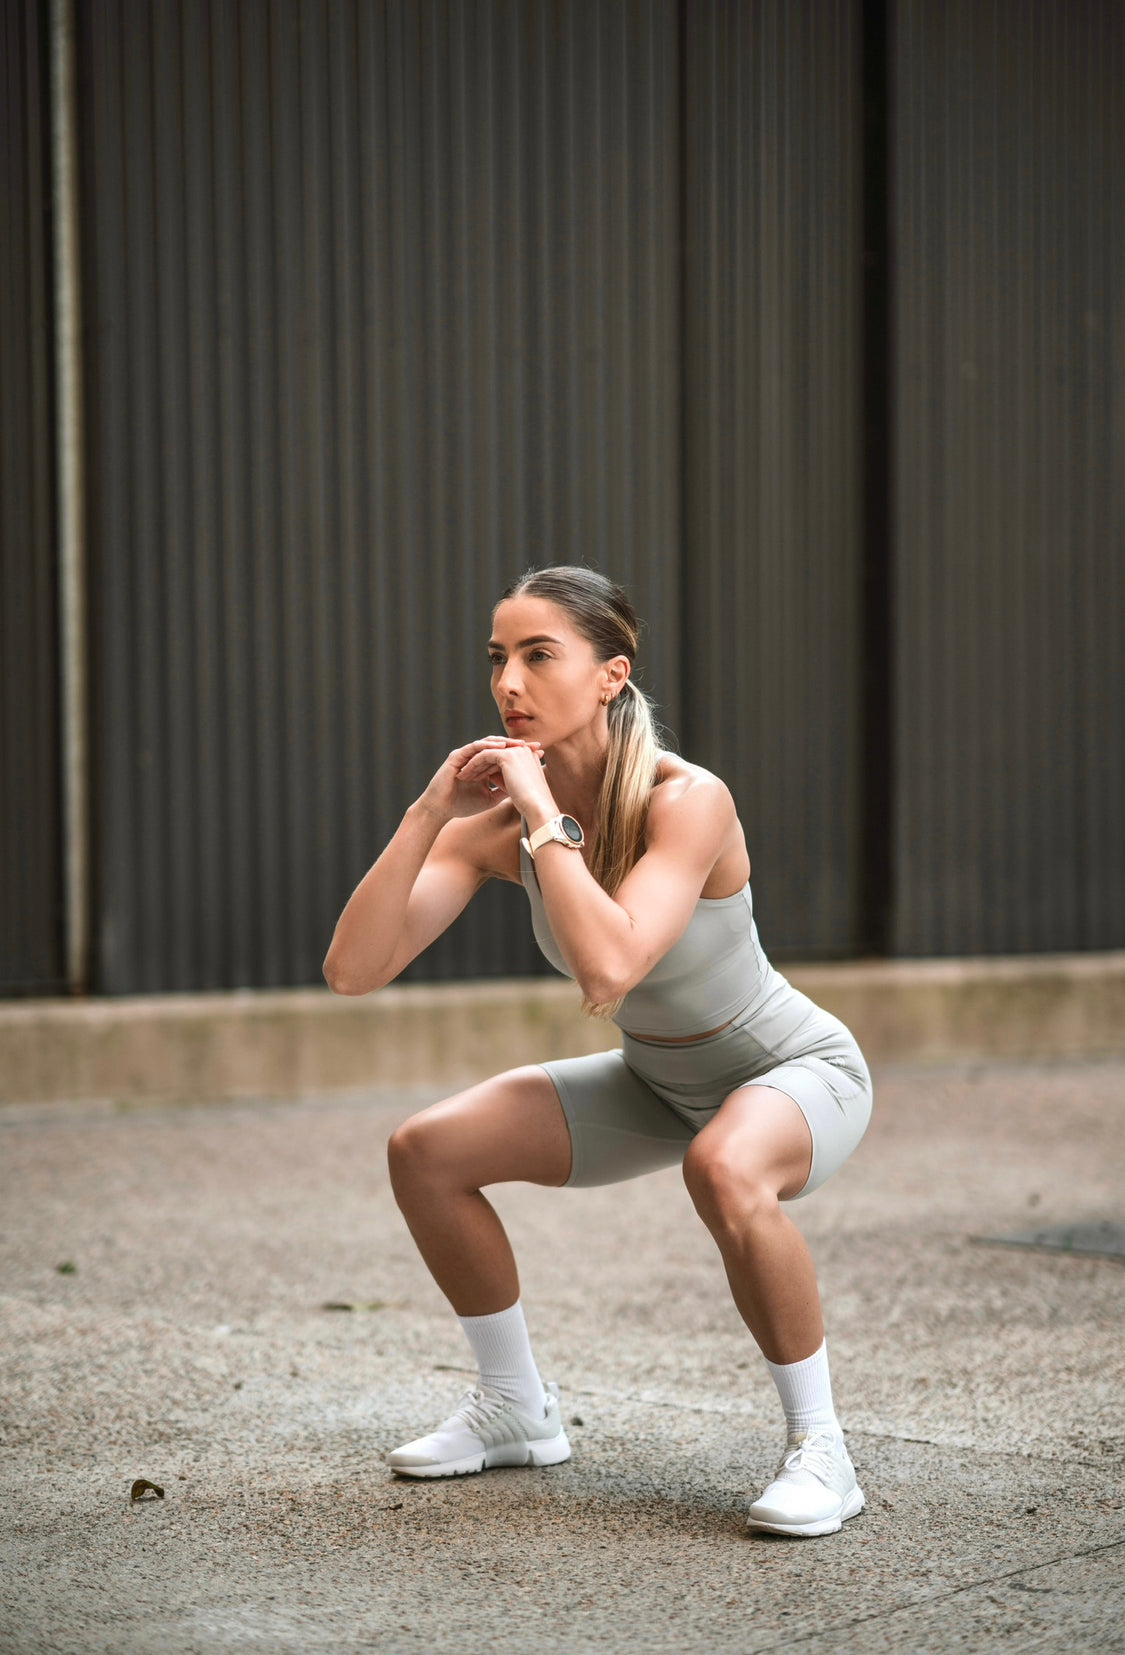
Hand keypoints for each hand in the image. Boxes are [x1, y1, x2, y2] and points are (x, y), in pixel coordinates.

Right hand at [417, 737, 545, 820]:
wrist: (440, 810)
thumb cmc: (462, 805)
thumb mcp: (490, 798)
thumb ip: (503, 790)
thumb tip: (523, 790)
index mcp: (484, 765)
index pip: (505, 755)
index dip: (521, 754)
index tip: (539, 754)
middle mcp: (476, 757)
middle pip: (500, 746)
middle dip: (517, 746)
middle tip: (534, 745)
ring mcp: (466, 755)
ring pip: (488, 743)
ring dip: (505, 743)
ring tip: (520, 744)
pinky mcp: (457, 756)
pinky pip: (474, 747)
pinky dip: (488, 746)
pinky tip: (500, 746)